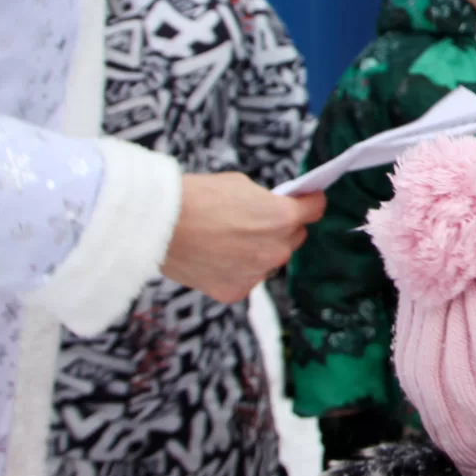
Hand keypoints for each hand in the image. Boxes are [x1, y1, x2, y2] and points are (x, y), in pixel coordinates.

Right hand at [163, 173, 322, 303]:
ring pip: (269, 261)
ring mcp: (257, 274)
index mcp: (283, 217)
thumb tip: (274, 208)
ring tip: (228, 240)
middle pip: (293, 237)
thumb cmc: (197, 197)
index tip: (307, 201)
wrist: (160, 225)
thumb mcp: (241, 185)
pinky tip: (214, 257)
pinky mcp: (235, 291)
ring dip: (258, 252)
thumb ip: (266, 201)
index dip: (309, 203)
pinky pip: (246, 279)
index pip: (315, 210)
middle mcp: (277, 249)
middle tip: (255, 221)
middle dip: (281, 228)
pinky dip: (235, 271)